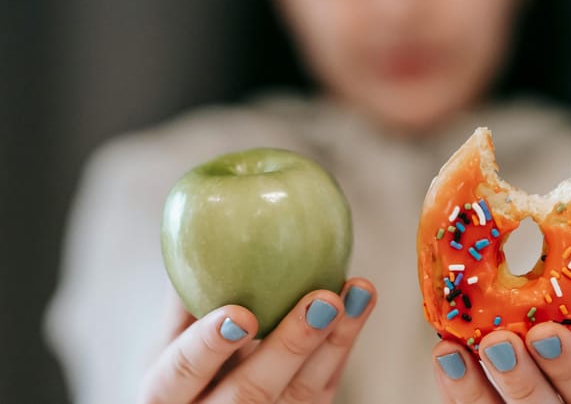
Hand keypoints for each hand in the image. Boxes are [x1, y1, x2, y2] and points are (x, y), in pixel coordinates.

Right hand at [139, 278, 376, 403]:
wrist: (210, 402)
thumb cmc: (188, 364)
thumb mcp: (171, 341)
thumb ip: (184, 300)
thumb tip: (196, 229)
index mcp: (167, 395)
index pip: (181, 373)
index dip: (209, 346)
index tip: (240, 314)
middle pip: (251, 393)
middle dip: (291, 346)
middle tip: (323, 300)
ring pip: (301, 395)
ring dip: (334, 341)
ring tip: (357, 293)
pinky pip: (324, 387)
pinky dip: (342, 344)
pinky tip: (358, 303)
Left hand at [432, 322, 570, 402]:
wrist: (548, 389)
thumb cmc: (569, 361)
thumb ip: (569, 322)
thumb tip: (548, 268)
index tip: (545, 333)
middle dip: (521, 378)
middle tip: (497, 342)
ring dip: (474, 388)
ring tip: (451, 352)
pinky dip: (456, 391)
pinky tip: (445, 361)